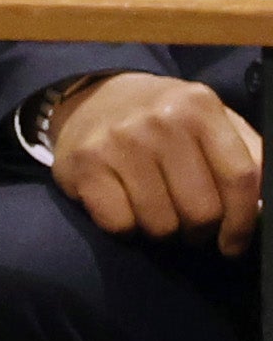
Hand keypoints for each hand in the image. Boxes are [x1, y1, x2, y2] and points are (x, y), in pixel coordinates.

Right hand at [51, 74, 264, 251]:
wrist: (91, 96)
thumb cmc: (165, 120)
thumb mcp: (210, 122)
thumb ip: (247, 155)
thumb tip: (268, 207)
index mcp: (199, 107)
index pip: (241, 178)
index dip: (243, 222)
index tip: (234, 243)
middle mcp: (159, 120)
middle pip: (201, 211)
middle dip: (198, 231)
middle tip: (188, 224)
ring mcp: (118, 141)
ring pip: (161, 225)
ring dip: (162, 231)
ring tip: (155, 211)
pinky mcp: (85, 164)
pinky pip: (120, 224)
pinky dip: (125, 227)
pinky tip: (124, 205)